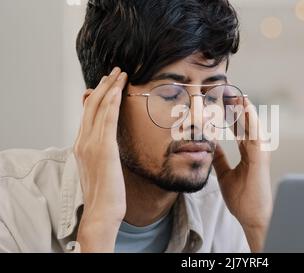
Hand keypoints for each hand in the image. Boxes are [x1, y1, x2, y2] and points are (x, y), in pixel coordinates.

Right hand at [73, 67, 127, 251]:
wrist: (102, 211)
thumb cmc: (106, 193)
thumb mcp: (102, 168)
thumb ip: (103, 151)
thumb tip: (110, 142)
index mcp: (81, 146)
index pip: (88, 114)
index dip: (97, 96)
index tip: (107, 84)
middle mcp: (82, 142)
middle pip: (91, 106)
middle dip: (103, 86)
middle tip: (115, 72)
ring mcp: (91, 144)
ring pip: (98, 108)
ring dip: (109, 88)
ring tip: (119, 74)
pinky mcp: (103, 149)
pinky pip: (107, 119)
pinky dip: (112, 102)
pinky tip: (118, 90)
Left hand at [212, 98, 272, 251]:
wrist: (252, 217)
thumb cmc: (242, 198)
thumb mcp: (224, 174)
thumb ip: (220, 159)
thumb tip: (211, 146)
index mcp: (248, 153)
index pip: (240, 128)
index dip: (232, 114)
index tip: (223, 101)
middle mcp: (256, 149)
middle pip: (247, 123)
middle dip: (238, 107)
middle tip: (228, 90)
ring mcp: (261, 153)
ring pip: (253, 125)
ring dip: (246, 109)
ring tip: (237, 94)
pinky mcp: (261, 158)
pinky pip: (256, 134)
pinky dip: (251, 120)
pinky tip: (245, 108)